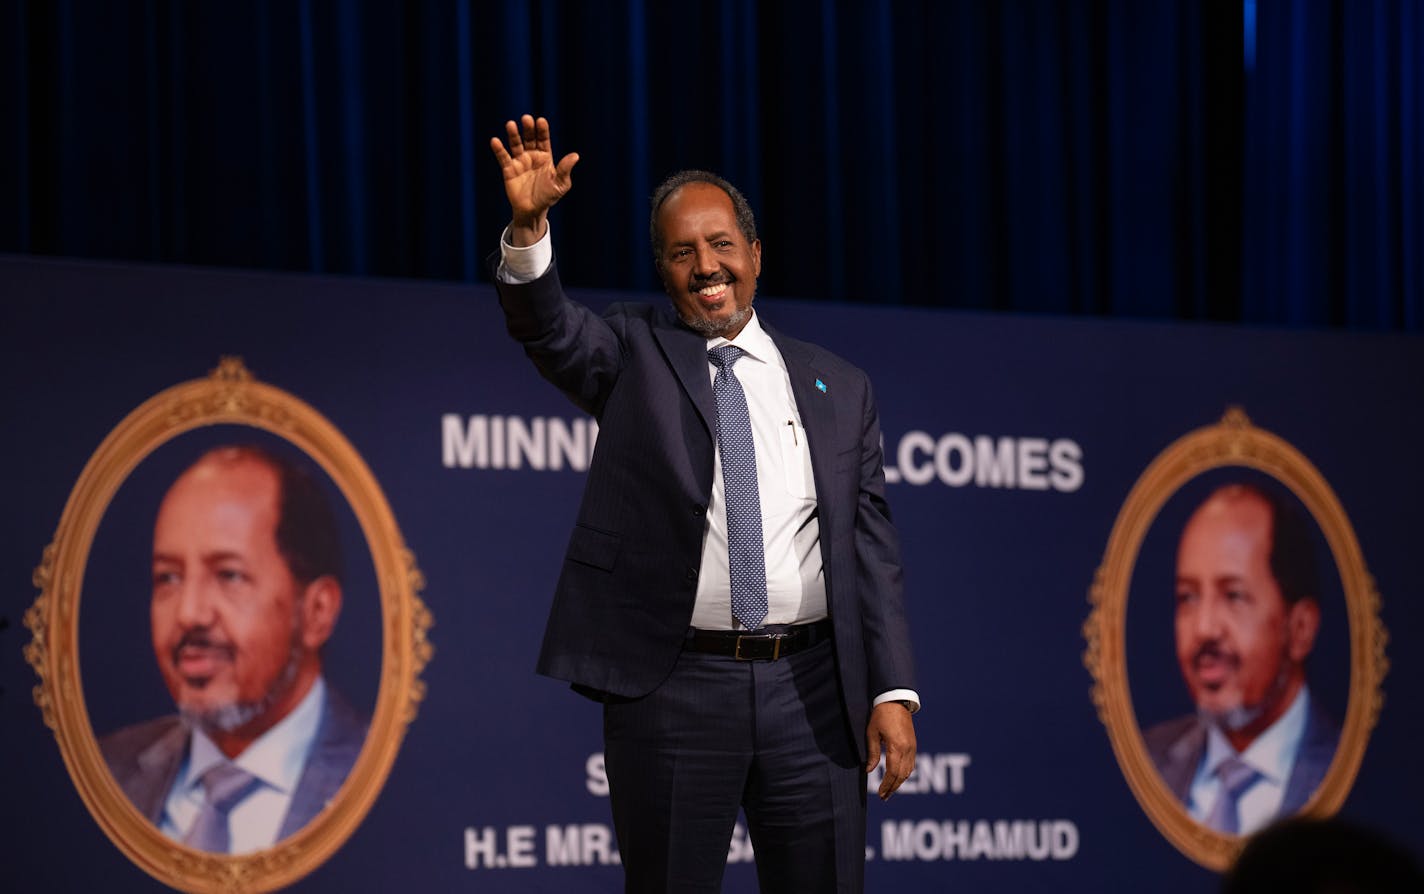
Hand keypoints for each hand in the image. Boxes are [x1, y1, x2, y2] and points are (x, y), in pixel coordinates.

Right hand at [489, 114, 579, 245]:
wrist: (533, 211)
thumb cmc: (548, 196)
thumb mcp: (560, 184)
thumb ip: (565, 169)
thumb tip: (575, 155)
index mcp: (545, 157)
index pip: (543, 140)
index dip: (542, 130)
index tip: (541, 121)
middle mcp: (532, 156)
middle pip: (529, 138)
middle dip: (528, 129)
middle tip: (526, 119)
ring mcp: (519, 161)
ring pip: (515, 144)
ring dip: (513, 134)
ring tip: (510, 124)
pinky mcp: (508, 169)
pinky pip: (503, 157)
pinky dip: (499, 149)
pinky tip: (495, 141)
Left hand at [865, 701, 916, 799]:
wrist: (895, 700)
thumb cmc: (881, 715)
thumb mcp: (872, 733)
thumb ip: (872, 753)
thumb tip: (868, 770)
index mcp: (896, 746)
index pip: (892, 772)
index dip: (886, 785)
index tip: (880, 794)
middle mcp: (907, 749)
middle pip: (902, 775)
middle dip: (893, 787)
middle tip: (884, 797)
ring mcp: (912, 747)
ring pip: (909, 771)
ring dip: (899, 782)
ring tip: (890, 790)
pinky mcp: (914, 744)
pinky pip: (911, 764)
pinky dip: (905, 774)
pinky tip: (898, 778)